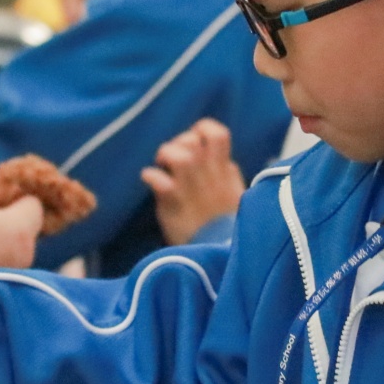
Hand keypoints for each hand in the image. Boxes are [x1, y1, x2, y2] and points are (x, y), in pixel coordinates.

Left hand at [142, 119, 245, 244]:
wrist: (220, 252)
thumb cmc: (226, 226)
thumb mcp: (234, 194)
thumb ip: (226, 174)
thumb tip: (222, 161)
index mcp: (223, 170)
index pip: (217, 134)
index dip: (201, 131)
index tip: (194, 142)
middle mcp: (208, 175)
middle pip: (191, 139)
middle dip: (178, 142)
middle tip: (171, 159)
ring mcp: (191, 189)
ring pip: (178, 155)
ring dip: (165, 154)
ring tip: (161, 165)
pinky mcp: (174, 204)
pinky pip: (158, 180)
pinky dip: (150, 176)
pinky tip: (149, 180)